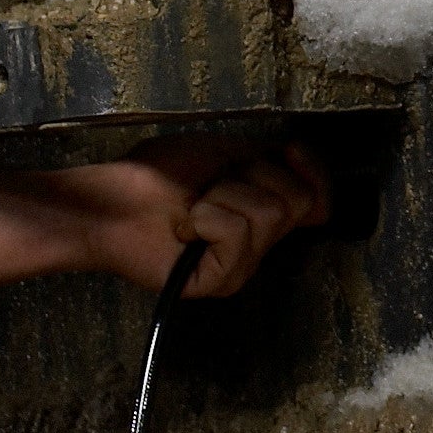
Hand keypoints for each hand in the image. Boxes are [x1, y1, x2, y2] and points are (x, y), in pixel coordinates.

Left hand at [76, 137, 333, 299]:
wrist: (113, 201)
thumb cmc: (157, 175)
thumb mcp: (221, 152)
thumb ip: (266, 156)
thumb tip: (299, 155)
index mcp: (261, 211)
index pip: (319, 199)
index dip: (314, 172)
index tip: (288, 153)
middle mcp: (258, 242)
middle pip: (299, 201)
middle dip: (254, 176)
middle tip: (213, 187)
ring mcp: (242, 265)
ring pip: (269, 213)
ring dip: (223, 196)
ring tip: (194, 208)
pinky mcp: (222, 280)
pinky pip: (238, 233)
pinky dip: (207, 217)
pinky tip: (185, 228)